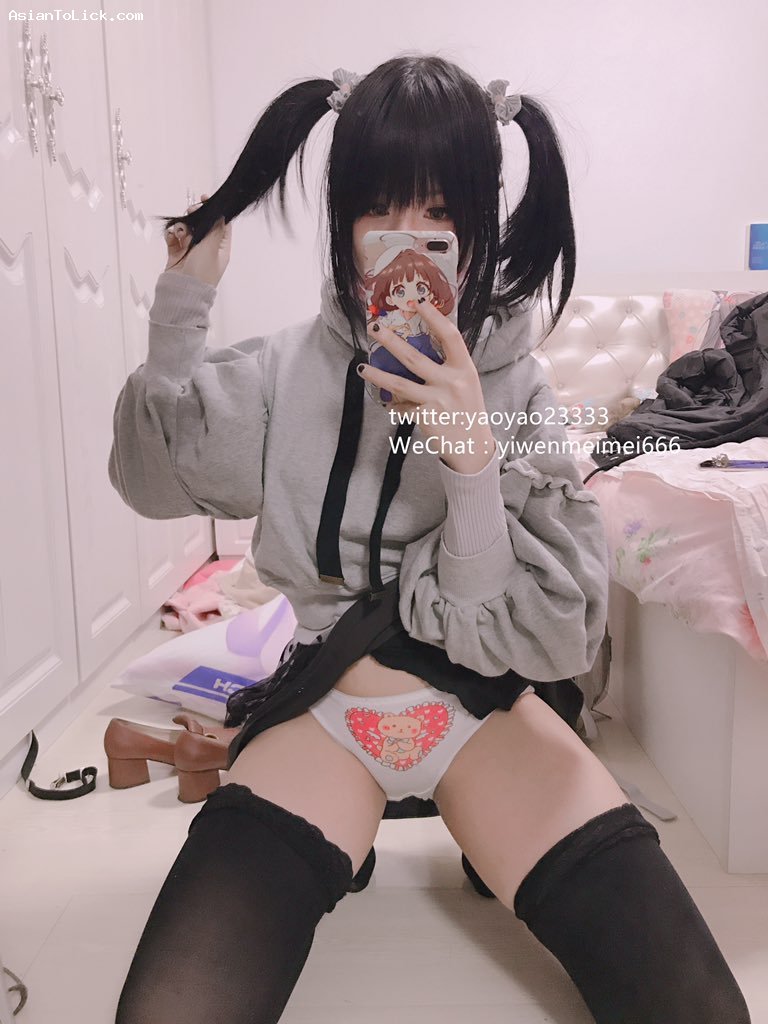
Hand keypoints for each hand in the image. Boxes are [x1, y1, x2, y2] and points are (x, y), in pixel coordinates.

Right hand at [164, 193, 230, 286]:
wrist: (181, 294)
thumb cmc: (201, 273)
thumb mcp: (211, 248)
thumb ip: (215, 228)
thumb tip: (221, 213)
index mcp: (220, 249)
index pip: (222, 225)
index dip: (215, 211)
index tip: (205, 200)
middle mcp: (207, 249)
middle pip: (202, 225)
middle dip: (195, 216)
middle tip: (190, 211)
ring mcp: (191, 252)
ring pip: (187, 230)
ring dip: (182, 227)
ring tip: (180, 233)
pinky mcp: (177, 255)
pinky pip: (174, 238)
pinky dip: (172, 235)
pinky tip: (172, 238)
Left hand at [360, 298, 496, 472]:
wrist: (473, 447)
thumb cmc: (468, 411)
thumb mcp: (467, 384)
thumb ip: (449, 367)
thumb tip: (420, 348)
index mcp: (465, 369)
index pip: (450, 336)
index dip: (434, 317)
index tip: (419, 303)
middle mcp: (452, 382)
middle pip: (414, 357)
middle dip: (390, 340)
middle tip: (373, 327)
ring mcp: (437, 400)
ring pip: (399, 384)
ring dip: (377, 375)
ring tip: (361, 366)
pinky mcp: (425, 417)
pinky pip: (402, 407)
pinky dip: (395, 405)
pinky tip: (390, 404)